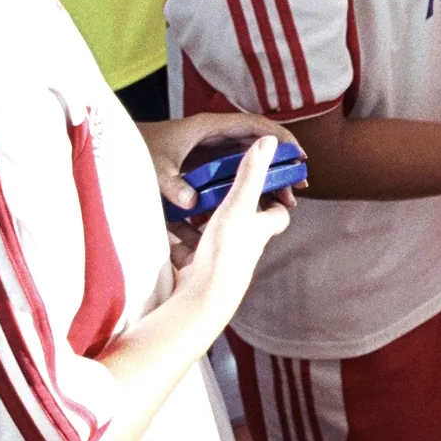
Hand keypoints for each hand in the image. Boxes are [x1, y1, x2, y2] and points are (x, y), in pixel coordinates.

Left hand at [140, 111, 302, 212]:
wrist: (115, 148)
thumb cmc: (136, 150)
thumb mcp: (154, 170)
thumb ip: (172, 186)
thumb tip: (192, 204)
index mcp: (209, 127)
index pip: (254, 126)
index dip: (280, 138)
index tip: (300, 156)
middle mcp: (214, 135)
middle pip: (257, 145)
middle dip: (281, 164)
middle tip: (299, 187)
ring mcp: (210, 148)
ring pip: (248, 160)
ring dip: (268, 177)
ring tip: (286, 200)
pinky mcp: (204, 163)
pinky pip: (234, 171)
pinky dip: (249, 184)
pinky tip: (259, 203)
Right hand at [169, 137, 291, 319]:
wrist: (201, 299)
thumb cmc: (225, 252)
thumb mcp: (237, 204)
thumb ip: (251, 173)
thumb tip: (271, 141)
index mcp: (258, 230)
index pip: (277, 214)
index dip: (274, 198)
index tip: (263, 181)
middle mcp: (243, 248)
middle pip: (240, 224)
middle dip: (226, 208)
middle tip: (211, 189)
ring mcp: (219, 262)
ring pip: (209, 237)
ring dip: (195, 223)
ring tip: (182, 204)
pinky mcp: (196, 272)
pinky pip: (185, 251)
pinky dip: (176, 239)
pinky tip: (163, 228)